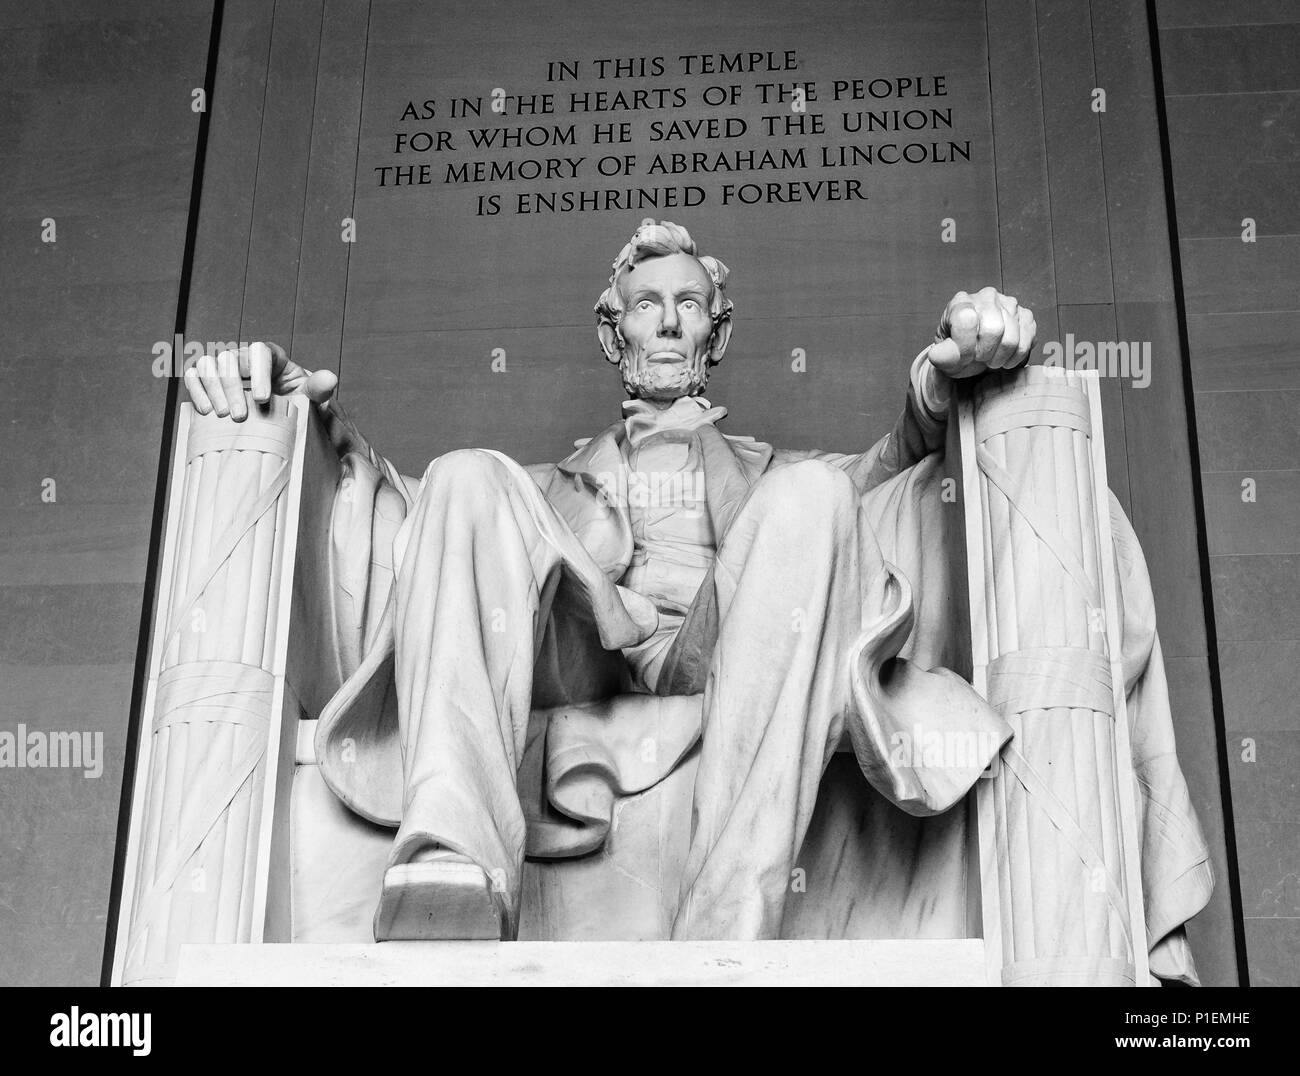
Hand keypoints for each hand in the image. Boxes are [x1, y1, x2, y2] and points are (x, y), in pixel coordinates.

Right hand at [183, 341, 337, 420]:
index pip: (260, 351)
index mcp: (271, 356)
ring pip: (208, 364)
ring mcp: (224, 368)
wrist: (281, 415)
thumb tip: (331, 378)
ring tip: (223, 415)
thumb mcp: (311, 398)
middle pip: (230, 359)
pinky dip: (196, 391)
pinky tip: (205, 411)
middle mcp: (244, 357)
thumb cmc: (297, 403)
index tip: (263, 399)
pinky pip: (193, 377)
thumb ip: (319, 388)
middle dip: (233, 387)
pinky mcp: (209, 381)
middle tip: (240, 416)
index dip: (258, 371)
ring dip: (213, 389)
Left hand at [926, 287, 1035, 379]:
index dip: (965, 346)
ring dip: (1000, 358)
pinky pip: (1028, 340)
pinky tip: (1005, 357)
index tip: (963, 356)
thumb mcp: (943, 356)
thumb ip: (941, 355)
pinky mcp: (1026, 315)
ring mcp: (1009, 303)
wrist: (975, 354)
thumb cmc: (958, 352)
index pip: (966, 320)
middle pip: (993, 330)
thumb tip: (939, 354)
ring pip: (1012, 338)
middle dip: (985, 353)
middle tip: (979, 358)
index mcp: (961, 302)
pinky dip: (1015, 357)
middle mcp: (986, 296)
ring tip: (990, 359)